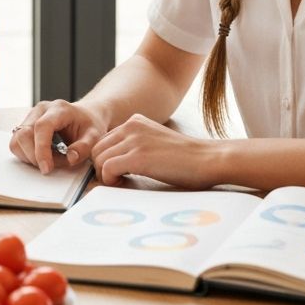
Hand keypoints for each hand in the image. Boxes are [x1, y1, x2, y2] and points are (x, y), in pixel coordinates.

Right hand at [9, 99, 107, 174]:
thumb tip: (70, 158)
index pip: (42, 127)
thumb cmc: (88, 125)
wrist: (85, 116)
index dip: (41, 149)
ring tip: (49, 160)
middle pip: (24, 134)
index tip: (46, 168)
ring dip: (30, 157)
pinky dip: (26, 155)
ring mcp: (31, 117)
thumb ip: (85, 148)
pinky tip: (42, 156)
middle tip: (53, 166)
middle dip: (35, 156)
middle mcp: (41, 110)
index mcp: (58, 109)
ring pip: (17, 140)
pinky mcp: (25, 126)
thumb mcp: (95, 136)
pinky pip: (17, 144)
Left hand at [91, 114, 217, 187]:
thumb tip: (113, 164)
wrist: (208, 159)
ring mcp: (134, 140)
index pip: (103, 140)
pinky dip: (109, 180)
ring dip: (105, 175)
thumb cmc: (186, 158)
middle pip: (97, 148)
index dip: (106, 159)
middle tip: (117, 179)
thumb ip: (135, 145)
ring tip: (122, 181)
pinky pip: (107, 168)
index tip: (117, 172)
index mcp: (135, 121)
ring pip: (98, 158)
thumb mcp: (155, 141)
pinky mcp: (138, 157)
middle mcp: (131, 126)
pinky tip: (123, 183)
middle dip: (101, 167)